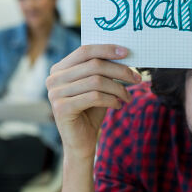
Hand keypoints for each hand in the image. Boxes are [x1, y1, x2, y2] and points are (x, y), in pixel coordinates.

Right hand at [46, 44, 141, 161]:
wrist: (81, 142)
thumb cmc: (90, 112)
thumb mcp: (97, 87)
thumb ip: (103, 70)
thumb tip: (124, 54)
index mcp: (59, 69)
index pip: (84, 51)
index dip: (106, 49)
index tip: (127, 52)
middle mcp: (53, 79)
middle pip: (93, 65)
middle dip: (119, 70)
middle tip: (137, 78)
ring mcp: (55, 93)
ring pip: (96, 81)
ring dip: (118, 88)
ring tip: (128, 97)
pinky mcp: (61, 108)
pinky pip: (94, 97)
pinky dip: (111, 100)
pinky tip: (118, 105)